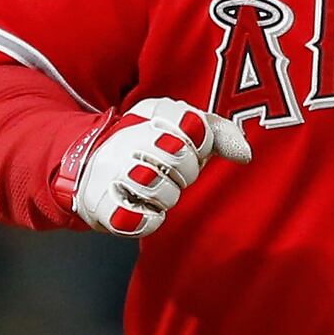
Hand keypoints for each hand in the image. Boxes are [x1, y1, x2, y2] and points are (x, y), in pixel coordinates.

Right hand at [68, 98, 249, 237]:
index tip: (188, 148)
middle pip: (180, 157)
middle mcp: (127, 137)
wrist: (88, 170)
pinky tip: (139, 207)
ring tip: (152, 189)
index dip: (199, 145)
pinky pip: (144, 221)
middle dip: (185, 171)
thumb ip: (218, 134)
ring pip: (164, 191)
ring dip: (166, 196)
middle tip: (169, 171)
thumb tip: (245, 155)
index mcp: (150, 113)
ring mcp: (111, 171)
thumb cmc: (148, 150)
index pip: (193, 126)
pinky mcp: (101, 205)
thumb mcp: (181, 130)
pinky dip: (149, 219)